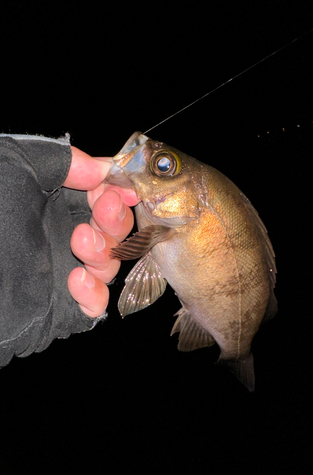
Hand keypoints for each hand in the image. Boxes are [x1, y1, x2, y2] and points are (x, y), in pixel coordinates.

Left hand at [64, 146, 139, 316]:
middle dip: (115, 219)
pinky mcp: (61, 305)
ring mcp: (65, 270)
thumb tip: (103, 169)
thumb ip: (60, 159)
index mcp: (55, 202)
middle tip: (105, 208)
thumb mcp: (16, 168)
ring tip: (80, 242)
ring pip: (111, 265)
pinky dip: (93, 295)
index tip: (124, 188)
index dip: (118, 191)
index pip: (102, 195)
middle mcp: (65, 235)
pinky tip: (75, 280)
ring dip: (104, 252)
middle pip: (115, 229)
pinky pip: (94, 306)